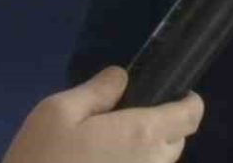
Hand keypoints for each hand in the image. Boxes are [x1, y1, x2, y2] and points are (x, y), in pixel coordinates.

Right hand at [2, 67, 203, 162]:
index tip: (176, 93)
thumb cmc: (42, 158)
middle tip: (127, 119)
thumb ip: (96, 91)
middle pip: (176, 141)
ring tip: (110, 146)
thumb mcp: (58, 112)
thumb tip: (121, 78)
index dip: (189, 101)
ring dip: (146, 152)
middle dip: (163, 126)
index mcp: (143, 134)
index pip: (191, 116)